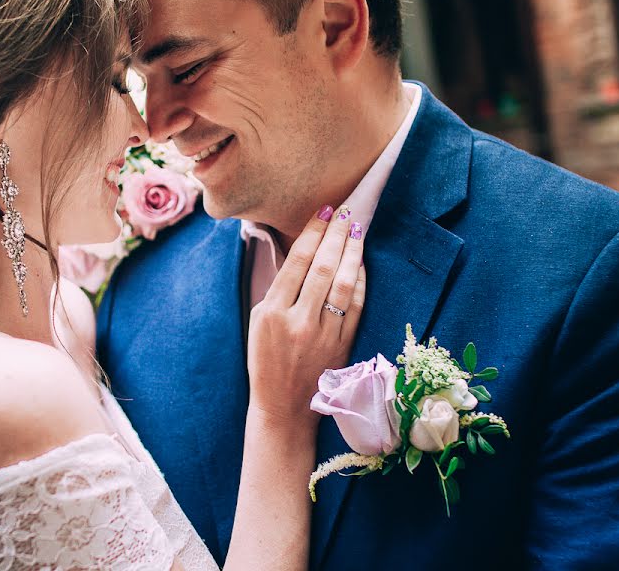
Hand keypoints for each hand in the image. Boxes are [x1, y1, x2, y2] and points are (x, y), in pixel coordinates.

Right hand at [247, 205, 366, 426]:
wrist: (282, 407)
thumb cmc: (265, 361)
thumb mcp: (257, 321)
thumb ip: (277, 290)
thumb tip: (302, 253)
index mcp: (271, 312)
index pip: (297, 262)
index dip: (313, 232)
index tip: (323, 211)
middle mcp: (298, 321)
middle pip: (323, 267)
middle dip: (336, 234)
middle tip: (346, 211)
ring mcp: (323, 335)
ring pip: (343, 284)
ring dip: (352, 252)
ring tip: (357, 229)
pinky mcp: (342, 346)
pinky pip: (355, 307)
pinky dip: (360, 282)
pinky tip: (361, 263)